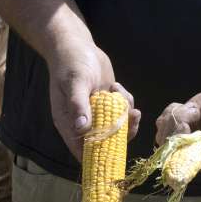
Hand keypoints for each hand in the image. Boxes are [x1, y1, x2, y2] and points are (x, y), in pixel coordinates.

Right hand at [46, 41, 140, 159]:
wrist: (77, 45)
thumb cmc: (70, 63)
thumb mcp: (75, 82)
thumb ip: (78, 105)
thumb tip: (81, 128)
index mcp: (69, 122)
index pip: (82, 149)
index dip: (97, 156)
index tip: (115, 153)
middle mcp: (83, 121)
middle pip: (104, 141)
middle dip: (121, 134)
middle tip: (131, 117)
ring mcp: (97, 113)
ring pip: (117, 127)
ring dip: (126, 116)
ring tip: (123, 97)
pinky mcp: (107, 103)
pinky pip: (121, 112)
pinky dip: (125, 103)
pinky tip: (117, 87)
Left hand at [155, 83, 200, 172]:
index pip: (184, 160)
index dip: (180, 142)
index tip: (187, 124)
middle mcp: (194, 155)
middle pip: (169, 148)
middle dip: (177, 124)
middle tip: (194, 111)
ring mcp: (184, 144)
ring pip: (162, 134)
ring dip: (175, 116)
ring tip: (194, 109)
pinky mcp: (176, 132)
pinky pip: (162, 124)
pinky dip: (172, 111)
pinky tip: (187, 108)